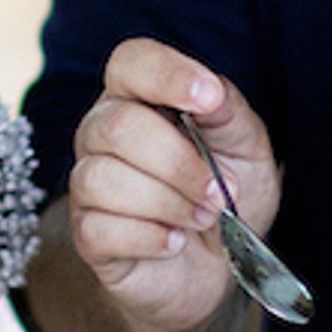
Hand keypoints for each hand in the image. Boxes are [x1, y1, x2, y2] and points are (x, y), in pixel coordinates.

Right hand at [63, 40, 277, 331]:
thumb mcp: (245, 150)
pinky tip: (174, 241)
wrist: (212, 268)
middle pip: (119, 126)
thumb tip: (210, 92)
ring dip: (169, 204)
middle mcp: (102, 132)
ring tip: (202, 219)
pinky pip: (101, 228)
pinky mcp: (86, 233)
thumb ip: (228, 113)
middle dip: (181, 164)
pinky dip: (151, 238)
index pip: (130, 62)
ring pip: (103, 179)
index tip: (208, 99)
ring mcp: (87, 182)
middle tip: (220, 193)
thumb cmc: (223, 196)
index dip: (165, 74)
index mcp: (139, 98)